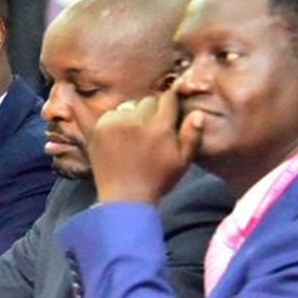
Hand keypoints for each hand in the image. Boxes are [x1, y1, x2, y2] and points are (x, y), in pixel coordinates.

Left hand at [87, 86, 203, 204]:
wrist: (125, 198)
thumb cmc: (157, 181)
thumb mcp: (183, 162)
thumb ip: (192, 135)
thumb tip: (198, 113)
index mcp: (160, 127)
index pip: (167, 98)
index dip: (169, 105)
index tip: (168, 114)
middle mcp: (137, 120)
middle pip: (148, 101)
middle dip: (152, 112)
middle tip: (150, 132)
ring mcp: (116, 123)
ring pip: (129, 106)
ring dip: (133, 116)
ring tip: (134, 136)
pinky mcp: (99, 128)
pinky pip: (112, 113)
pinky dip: (116, 121)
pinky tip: (120, 138)